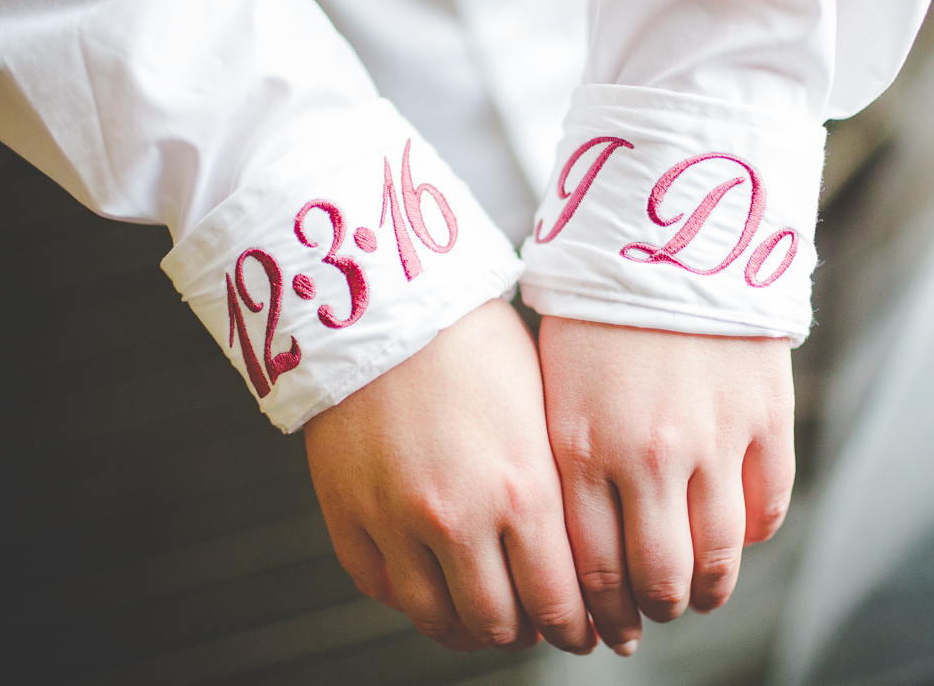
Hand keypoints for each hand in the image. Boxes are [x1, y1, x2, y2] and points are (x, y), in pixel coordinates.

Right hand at [303, 299, 595, 652]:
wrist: (384, 301)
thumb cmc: (471, 337)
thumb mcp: (540, 406)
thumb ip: (559, 485)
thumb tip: (582, 542)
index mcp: (523, 488)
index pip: (561, 599)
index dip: (578, 626)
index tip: (585, 628)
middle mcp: (460, 517)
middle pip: (502, 622)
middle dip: (532, 633)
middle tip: (542, 626)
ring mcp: (396, 522)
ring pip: (439, 619)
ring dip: (472, 629)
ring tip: (489, 617)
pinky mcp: (348, 515)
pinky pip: (382, 590)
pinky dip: (412, 601)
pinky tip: (434, 587)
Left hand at [539, 317, 794, 654]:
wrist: (669, 227)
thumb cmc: (595, 304)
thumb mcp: (554, 382)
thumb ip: (564, 462)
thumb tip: (579, 540)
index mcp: (578, 446)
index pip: (590, 569)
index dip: (598, 612)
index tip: (602, 624)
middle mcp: (646, 454)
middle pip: (658, 577)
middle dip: (652, 610)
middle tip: (652, 614)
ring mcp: (713, 437)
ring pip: (719, 556)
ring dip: (708, 590)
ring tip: (698, 593)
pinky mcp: (767, 416)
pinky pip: (769, 506)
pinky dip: (753, 536)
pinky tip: (737, 537)